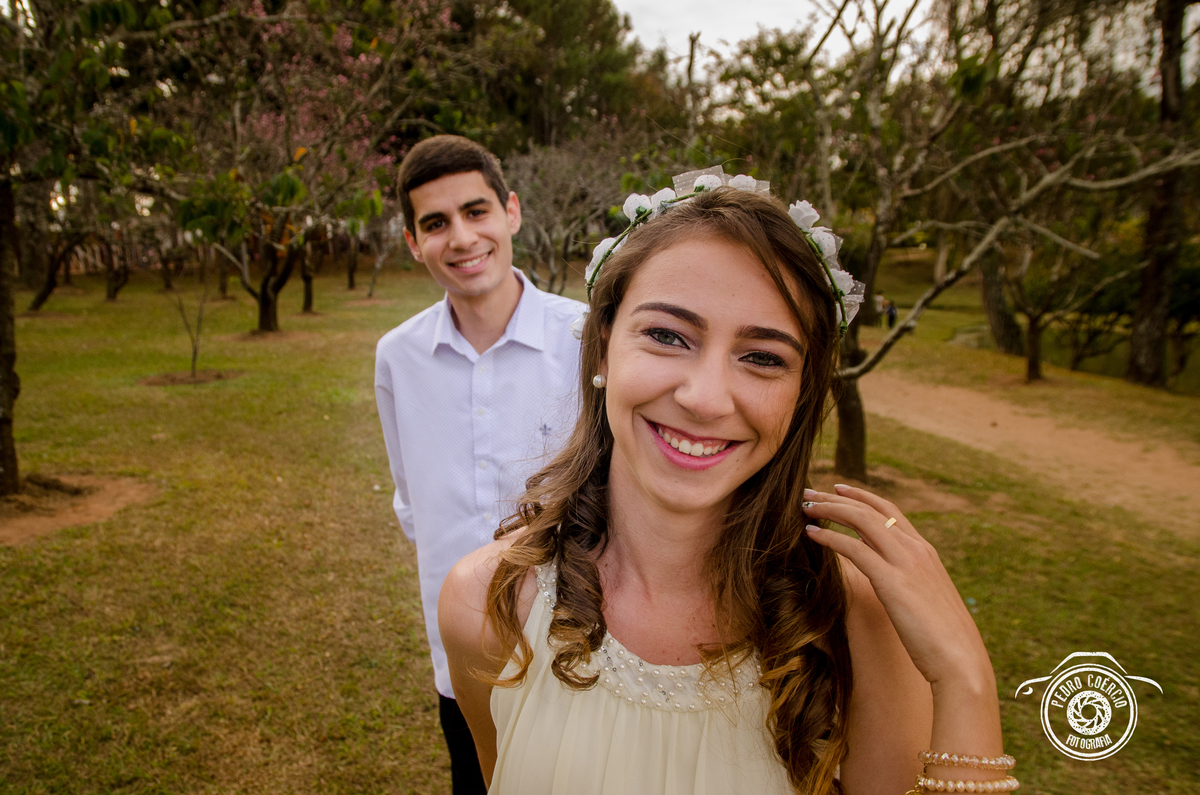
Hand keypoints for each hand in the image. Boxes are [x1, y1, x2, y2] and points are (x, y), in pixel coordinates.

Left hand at [802, 484, 992, 691]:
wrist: (961, 661)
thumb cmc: (942, 638)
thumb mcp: (924, 597)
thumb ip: (905, 577)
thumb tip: (879, 566)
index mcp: (926, 552)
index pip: (890, 510)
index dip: (862, 497)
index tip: (839, 489)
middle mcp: (916, 550)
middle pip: (871, 510)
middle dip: (837, 498)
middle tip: (810, 492)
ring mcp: (906, 563)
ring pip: (861, 521)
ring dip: (829, 510)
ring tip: (805, 507)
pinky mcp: (892, 581)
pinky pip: (854, 548)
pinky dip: (830, 537)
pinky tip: (811, 535)